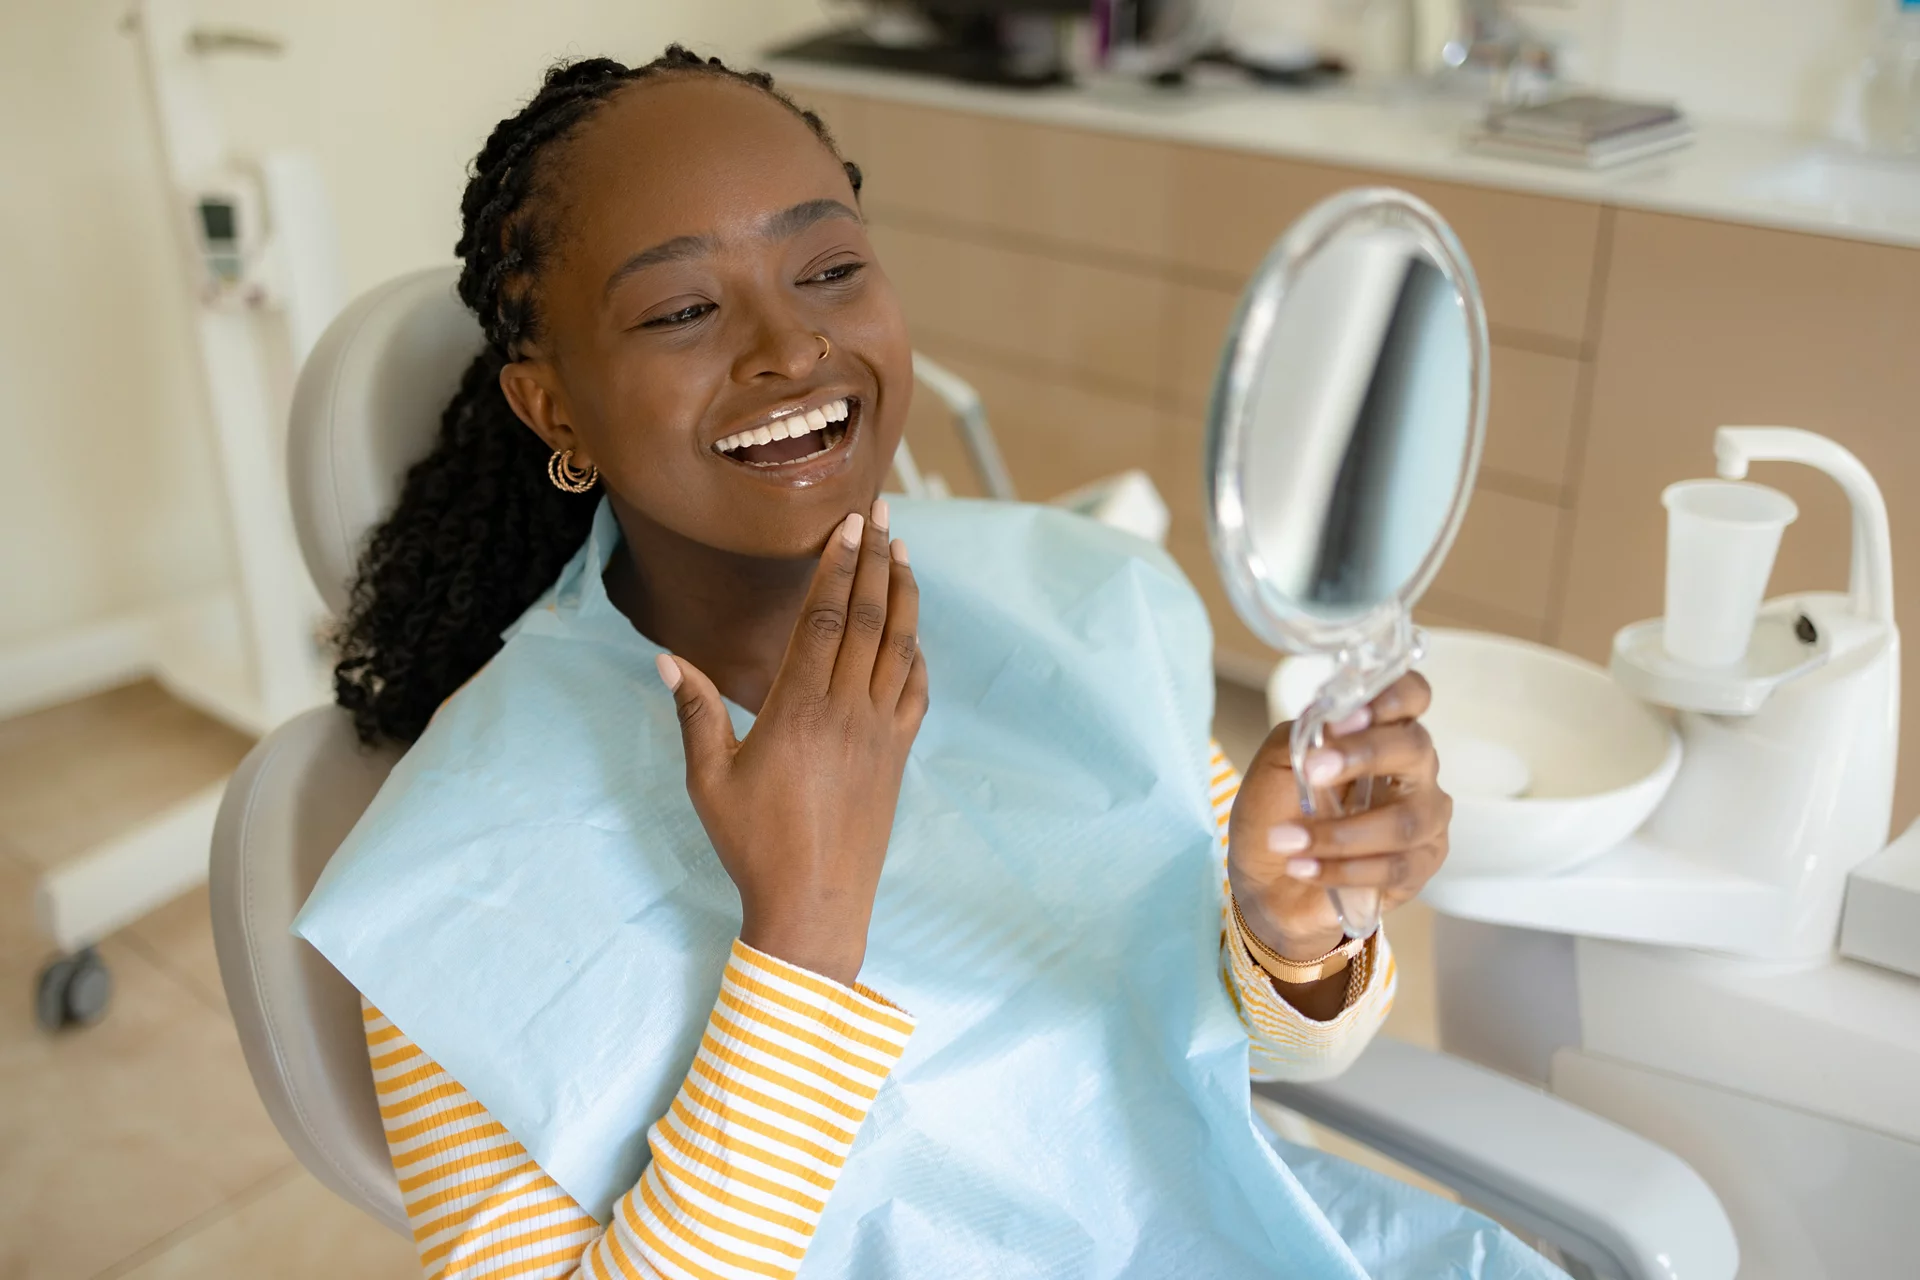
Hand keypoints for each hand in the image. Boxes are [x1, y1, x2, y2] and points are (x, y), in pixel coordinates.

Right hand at [658, 500, 927, 986]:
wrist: (815, 906)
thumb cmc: (753, 846)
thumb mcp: (709, 781)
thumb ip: (696, 714)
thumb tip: (667, 659)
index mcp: (798, 710)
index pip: (824, 620)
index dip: (837, 567)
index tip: (848, 525)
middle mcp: (847, 712)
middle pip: (867, 619)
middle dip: (876, 561)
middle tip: (883, 514)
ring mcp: (880, 733)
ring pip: (900, 648)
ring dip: (904, 596)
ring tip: (904, 555)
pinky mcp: (897, 757)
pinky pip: (915, 692)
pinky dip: (916, 655)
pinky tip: (913, 635)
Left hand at [1227, 672, 1450, 963]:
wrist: (1266, 881)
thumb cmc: (1275, 813)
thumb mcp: (1274, 766)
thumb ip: (1306, 735)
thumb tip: (1338, 717)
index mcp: (1381, 733)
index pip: (1412, 696)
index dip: (1394, 696)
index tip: (1348, 715)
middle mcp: (1413, 770)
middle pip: (1415, 748)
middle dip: (1364, 756)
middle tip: (1313, 772)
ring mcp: (1424, 819)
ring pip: (1405, 821)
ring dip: (1338, 833)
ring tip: (1287, 841)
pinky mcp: (1419, 867)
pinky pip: (1395, 868)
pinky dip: (1343, 870)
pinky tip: (1305, 868)